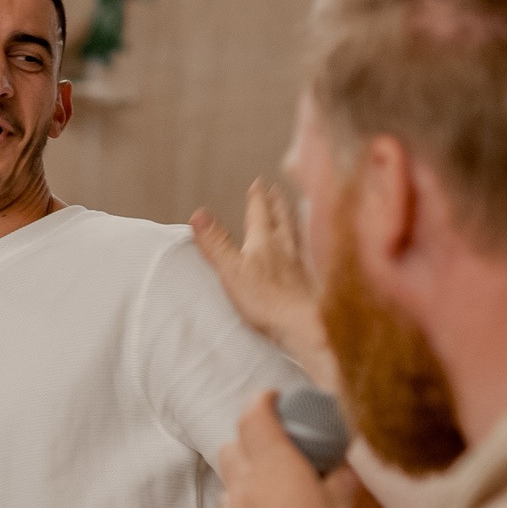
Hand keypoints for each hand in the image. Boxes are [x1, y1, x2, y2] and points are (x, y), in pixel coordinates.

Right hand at [193, 182, 333, 386]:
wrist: (304, 325)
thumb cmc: (268, 300)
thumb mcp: (232, 270)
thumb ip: (216, 243)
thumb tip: (198, 214)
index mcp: (265, 242)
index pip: (260, 213)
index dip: (257, 197)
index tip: (258, 183)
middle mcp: (286, 248)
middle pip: (282, 219)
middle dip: (277, 203)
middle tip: (276, 191)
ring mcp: (299, 265)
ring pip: (296, 235)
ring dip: (292, 220)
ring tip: (293, 212)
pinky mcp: (308, 283)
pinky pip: (304, 256)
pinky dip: (302, 247)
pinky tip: (303, 253)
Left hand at [211, 393, 365, 507]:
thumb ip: (340, 493)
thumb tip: (339, 473)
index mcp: (275, 468)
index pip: (256, 415)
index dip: (266, 401)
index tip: (279, 400)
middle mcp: (244, 487)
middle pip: (237, 445)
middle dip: (258, 440)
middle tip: (292, 452)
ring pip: (235, 484)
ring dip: (256, 482)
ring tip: (292, 501)